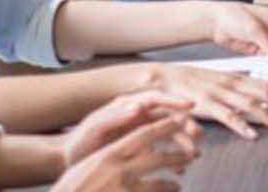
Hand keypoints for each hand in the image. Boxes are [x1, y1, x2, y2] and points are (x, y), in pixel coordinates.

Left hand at [58, 91, 198, 187]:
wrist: (70, 159)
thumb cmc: (80, 141)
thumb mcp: (95, 127)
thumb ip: (115, 115)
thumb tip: (138, 106)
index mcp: (128, 106)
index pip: (156, 98)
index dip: (174, 100)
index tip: (191, 105)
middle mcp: (138, 116)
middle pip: (167, 115)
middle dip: (184, 124)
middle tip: (197, 134)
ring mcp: (140, 132)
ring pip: (168, 134)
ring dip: (182, 143)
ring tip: (193, 155)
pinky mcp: (140, 148)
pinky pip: (161, 151)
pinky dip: (171, 159)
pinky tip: (178, 170)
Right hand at [144, 64, 267, 138]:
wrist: (165, 77)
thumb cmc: (190, 81)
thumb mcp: (217, 81)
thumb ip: (235, 89)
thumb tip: (253, 98)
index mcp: (234, 77)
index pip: (265, 84)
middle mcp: (230, 83)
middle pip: (264, 92)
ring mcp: (219, 93)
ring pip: (250, 103)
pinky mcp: (206, 104)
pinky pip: (227, 115)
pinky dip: (241, 125)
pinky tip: (251, 133)